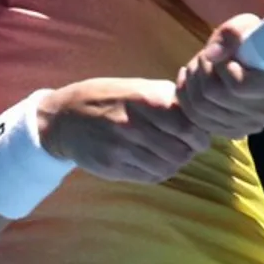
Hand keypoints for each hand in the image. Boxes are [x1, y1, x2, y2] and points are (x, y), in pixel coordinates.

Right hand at [37, 78, 211, 183]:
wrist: (64, 118)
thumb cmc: (106, 98)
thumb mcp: (136, 86)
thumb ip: (166, 97)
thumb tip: (198, 114)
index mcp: (143, 100)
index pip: (186, 127)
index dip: (199, 135)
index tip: (200, 136)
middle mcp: (132, 125)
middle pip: (180, 151)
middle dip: (189, 151)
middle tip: (187, 147)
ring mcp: (121, 148)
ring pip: (167, 167)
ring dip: (175, 163)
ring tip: (171, 154)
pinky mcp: (112, 167)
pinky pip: (149, 177)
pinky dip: (159, 172)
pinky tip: (155, 162)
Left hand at [176, 13, 263, 139]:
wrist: (260, 65)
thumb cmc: (256, 42)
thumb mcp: (248, 26)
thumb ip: (232, 34)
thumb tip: (212, 54)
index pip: (238, 85)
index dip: (221, 67)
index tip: (222, 52)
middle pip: (213, 96)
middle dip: (200, 71)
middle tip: (203, 56)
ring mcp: (249, 125)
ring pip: (200, 109)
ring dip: (191, 82)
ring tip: (197, 66)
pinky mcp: (231, 131)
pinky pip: (196, 120)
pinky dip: (186, 98)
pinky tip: (189, 80)